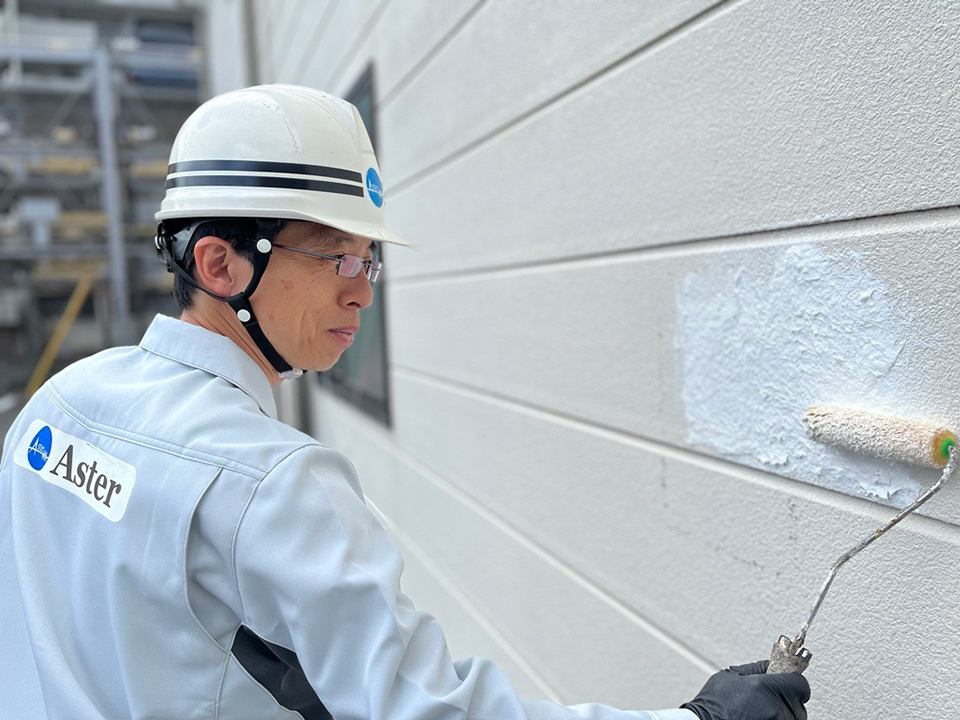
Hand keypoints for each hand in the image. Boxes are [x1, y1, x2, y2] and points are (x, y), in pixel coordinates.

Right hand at [680, 660, 809, 719]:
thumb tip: (771, 666)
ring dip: (783, 713)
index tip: (785, 681)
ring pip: (794, 717)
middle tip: (768, 698)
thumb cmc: (713, 706)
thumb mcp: (730, 676)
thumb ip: (756, 669)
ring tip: (763, 711)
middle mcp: (776, 709)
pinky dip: (777, 719)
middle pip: (798, 703)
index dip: (791, 681)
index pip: (800, 684)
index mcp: (766, 688)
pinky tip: (763, 717)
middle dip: (786, 698)